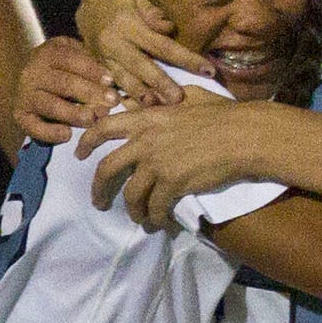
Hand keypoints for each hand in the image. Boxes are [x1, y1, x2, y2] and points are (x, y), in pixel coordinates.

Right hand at [14, 37, 117, 144]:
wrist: (33, 81)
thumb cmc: (64, 69)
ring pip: (50, 105)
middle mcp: (33, 73)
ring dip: (73, 113)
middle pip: (63, 83)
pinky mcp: (21, 116)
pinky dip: (50, 132)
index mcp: (48, 54)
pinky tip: (67, 135)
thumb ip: (91, 64)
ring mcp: (25, 95)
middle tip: (111, 102)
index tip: (111, 81)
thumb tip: (113, 80)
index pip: (70, 59)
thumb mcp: (75, 57)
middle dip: (89, 93)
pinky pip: (34, 126)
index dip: (91, 70)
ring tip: (92, 119)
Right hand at [76, 0, 211, 106]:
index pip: (162, 45)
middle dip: (160, 84)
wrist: (86, 7)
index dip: (185, 58)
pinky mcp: (100, 69)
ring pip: (124, 80)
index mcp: (129, 25)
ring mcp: (106, 58)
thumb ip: (152, 12)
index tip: (208, 70)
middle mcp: (116, 43)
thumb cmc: (119, 0)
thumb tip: (169, 28)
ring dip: (140, 95)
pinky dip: (123, 97)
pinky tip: (135, 110)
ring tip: (155, 108)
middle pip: (142, 66)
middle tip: (178, 99)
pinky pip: (112, 85)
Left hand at [78, 87, 251, 230]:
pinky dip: (156, 219)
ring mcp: (157, 164)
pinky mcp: (172, 184)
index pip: (105, 128)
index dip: (87, 142)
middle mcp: (145, 141)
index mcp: (146, 119)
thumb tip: (161, 101)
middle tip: (100, 203)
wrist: (242, 135)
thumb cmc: (223, 114)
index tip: (78, 154)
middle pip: (108, 169)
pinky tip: (161, 224)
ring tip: (140, 220)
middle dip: (99, 189)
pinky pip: (155, 208)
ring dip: (133, 212)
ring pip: (131, 195)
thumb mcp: (190, 98)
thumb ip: (168, 102)